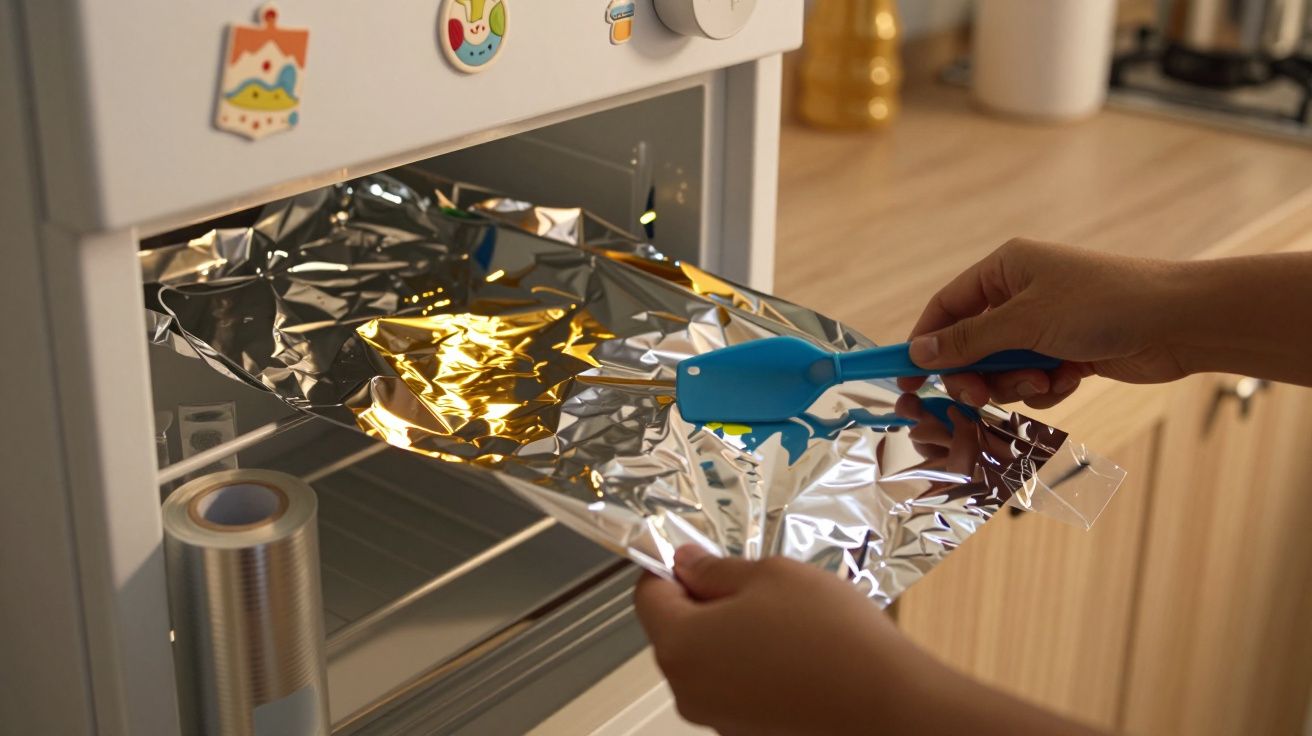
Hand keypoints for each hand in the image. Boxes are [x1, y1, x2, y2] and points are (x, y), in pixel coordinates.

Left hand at [634, 547, 1105, 735]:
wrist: (887, 704)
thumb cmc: (833, 639)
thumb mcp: (770, 574)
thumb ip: (716, 568)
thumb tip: (687, 564)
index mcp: (680, 644)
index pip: (647, 593)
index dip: (669, 565)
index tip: (696, 553)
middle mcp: (687, 689)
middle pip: (675, 630)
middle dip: (704, 601)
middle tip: (753, 581)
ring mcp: (716, 718)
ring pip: (707, 659)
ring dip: (731, 634)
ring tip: (783, 618)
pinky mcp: (746, 731)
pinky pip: (734, 687)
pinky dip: (752, 666)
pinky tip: (793, 652)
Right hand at [898, 239, 1190, 408]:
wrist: (1179, 322)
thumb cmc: (1103, 304)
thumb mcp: (1025, 322)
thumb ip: (967, 341)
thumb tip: (918, 352)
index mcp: (1005, 268)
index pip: (946, 307)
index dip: (924, 343)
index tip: (906, 378)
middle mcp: (1021, 293)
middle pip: (970, 345)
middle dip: (975, 374)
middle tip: (978, 396)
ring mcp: (1044, 324)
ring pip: (1001, 368)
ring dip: (1015, 384)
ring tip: (1044, 379)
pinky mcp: (1066, 352)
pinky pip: (1033, 380)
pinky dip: (1045, 387)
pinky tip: (1071, 379)